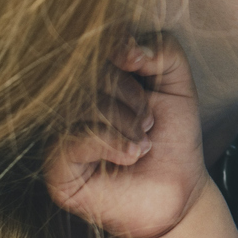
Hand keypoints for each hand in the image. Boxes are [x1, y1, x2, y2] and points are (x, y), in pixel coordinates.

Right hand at [45, 36, 208, 237]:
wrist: (178, 191)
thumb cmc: (173, 138)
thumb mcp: (179, 85)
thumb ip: (164, 50)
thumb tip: (126, 47)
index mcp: (97, 76)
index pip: (98, 45)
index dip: (123, 49)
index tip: (145, 65)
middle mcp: (73, 101)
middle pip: (93, 75)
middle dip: (132, 96)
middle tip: (151, 123)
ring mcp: (62, 131)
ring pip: (86, 106)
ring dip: (127, 123)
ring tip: (144, 143)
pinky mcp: (57, 165)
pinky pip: (73, 140)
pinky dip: (110, 143)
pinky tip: (132, 154)